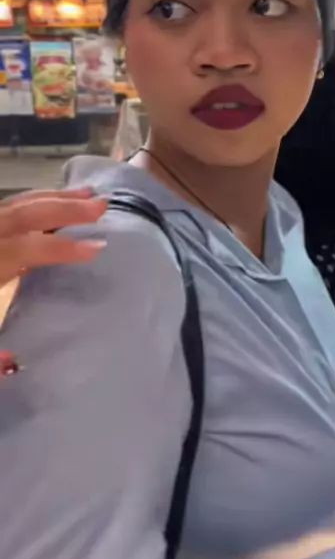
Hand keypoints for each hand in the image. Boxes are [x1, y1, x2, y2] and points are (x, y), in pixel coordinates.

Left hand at [0, 188, 107, 376]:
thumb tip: (17, 363)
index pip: (25, 249)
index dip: (62, 247)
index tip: (98, 247)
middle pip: (22, 215)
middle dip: (64, 208)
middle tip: (102, 206)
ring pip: (14, 206)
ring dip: (51, 200)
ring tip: (87, 196)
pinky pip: (7, 210)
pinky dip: (32, 203)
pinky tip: (52, 205)